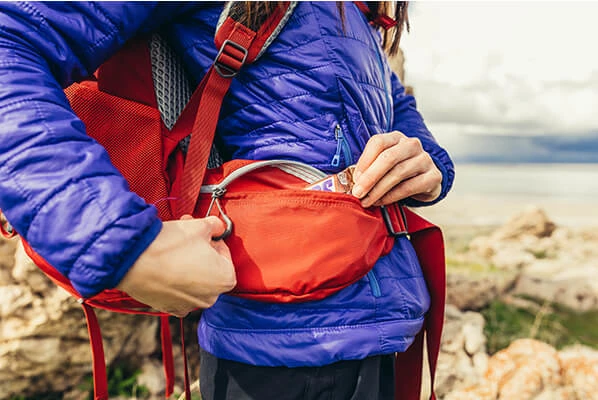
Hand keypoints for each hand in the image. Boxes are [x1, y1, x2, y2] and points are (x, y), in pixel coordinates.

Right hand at [116, 215, 235, 316]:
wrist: (133, 261)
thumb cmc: (169, 245)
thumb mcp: (200, 226)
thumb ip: (216, 226)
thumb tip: (218, 227)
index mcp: (225, 279)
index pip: (225, 255)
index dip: (213, 241)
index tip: (201, 234)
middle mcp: (210, 297)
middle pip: (209, 269)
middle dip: (200, 252)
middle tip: (187, 237)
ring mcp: (189, 305)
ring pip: (193, 280)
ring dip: (187, 265)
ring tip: (173, 249)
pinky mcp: (169, 308)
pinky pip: (177, 291)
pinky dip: (173, 280)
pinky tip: (163, 266)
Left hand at [352, 131, 441, 206]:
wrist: (425, 182)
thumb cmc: (397, 172)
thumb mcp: (383, 164)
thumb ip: (369, 168)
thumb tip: (352, 181)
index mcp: (396, 137)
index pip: (378, 142)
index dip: (364, 161)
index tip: (354, 178)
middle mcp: (412, 144)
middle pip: (388, 158)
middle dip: (370, 177)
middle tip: (358, 192)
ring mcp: (425, 159)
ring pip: (398, 173)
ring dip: (379, 189)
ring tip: (367, 200)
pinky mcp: (433, 176)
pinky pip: (409, 187)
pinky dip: (392, 196)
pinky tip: (382, 201)